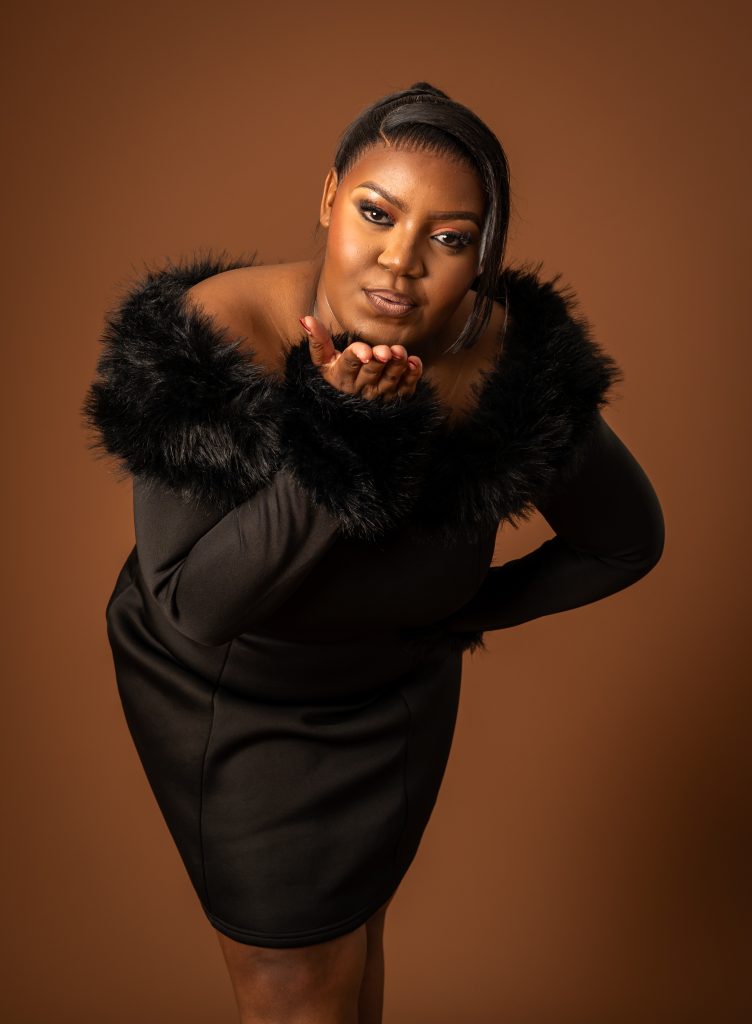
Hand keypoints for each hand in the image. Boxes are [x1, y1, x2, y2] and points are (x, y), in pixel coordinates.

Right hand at [299, 315, 422, 400]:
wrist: (349, 405)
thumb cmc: (337, 375)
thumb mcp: (323, 361)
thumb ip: (318, 340)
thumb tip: (305, 319)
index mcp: (341, 378)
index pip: (349, 365)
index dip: (357, 357)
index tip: (365, 352)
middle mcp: (360, 389)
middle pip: (371, 373)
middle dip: (378, 362)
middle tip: (385, 352)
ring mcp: (379, 396)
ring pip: (390, 381)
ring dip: (397, 367)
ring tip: (400, 352)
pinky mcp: (395, 399)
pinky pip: (405, 390)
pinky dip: (411, 376)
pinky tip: (414, 362)